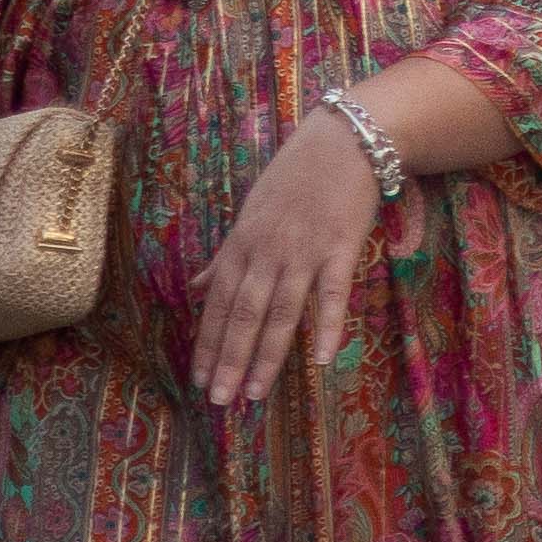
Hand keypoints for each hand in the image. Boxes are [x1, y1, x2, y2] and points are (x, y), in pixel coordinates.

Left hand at [191, 124, 386, 409]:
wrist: (344, 140)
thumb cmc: (295, 176)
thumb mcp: (249, 212)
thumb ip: (225, 255)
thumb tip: (197, 286)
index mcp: (242, 245)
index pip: (218, 303)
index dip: (207, 343)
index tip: (198, 379)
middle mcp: (267, 252)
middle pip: (244, 314)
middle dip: (229, 359)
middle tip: (219, 400)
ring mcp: (303, 251)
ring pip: (280, 311)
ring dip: (266, 354)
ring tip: (254, 392)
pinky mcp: (341, 248)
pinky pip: (332, 293)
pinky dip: (326, 325)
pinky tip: (321, 359)